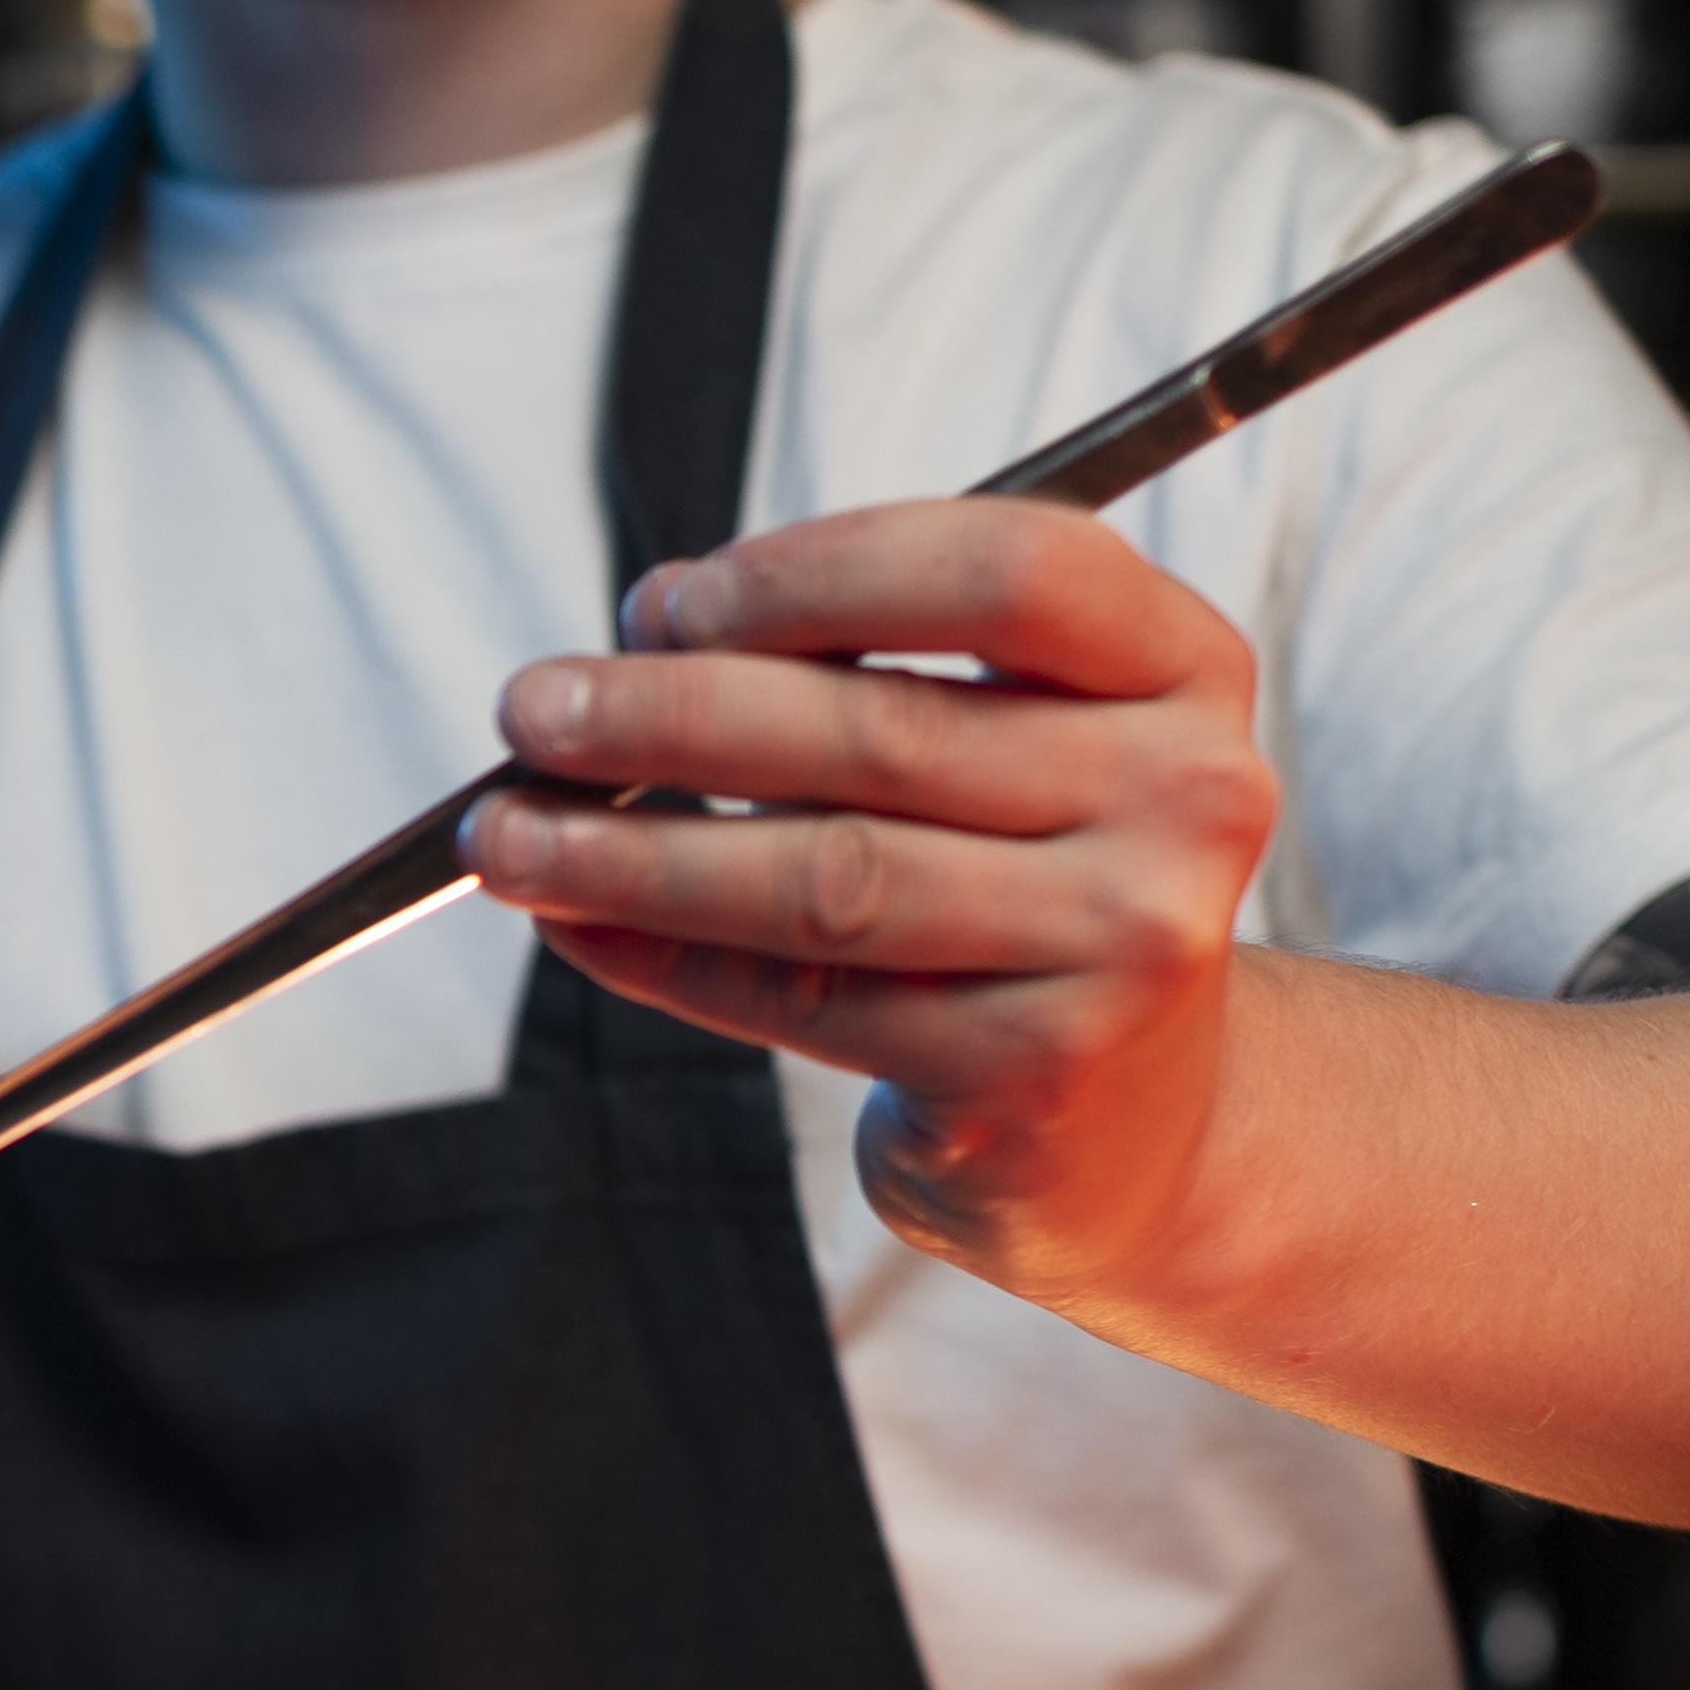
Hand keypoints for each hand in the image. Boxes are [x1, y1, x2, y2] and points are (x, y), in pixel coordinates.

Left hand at [465, 498, 1282, 1307]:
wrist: (1133, 1117)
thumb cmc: (1025, 880)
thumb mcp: (996, 741)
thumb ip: (856, 669)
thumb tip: (639, 632)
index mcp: (1181, 668)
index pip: (1007, 571)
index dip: (816, 573)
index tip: (663, 600)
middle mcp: (1187, 797)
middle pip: (884, 729)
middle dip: (668, 713)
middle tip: (529, 710)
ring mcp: (1127, 943)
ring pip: (827, 877)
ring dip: (631, 852)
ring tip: (502, 833)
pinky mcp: (1036, 1070)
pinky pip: (804, 997)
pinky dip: (664, 957)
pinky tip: (573, 924)